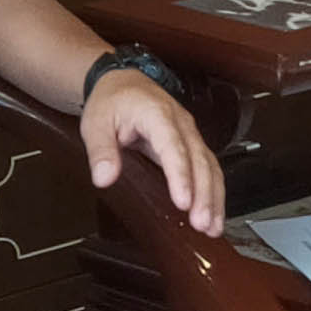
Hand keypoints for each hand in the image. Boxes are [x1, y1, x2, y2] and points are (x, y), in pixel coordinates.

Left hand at [85, 70, 222, 234]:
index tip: (183, 202)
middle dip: (204, 194)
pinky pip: (209, 169)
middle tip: (202, 224)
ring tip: (212, 228)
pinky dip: (214, 194)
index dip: (180, 176)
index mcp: (157, 114)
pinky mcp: (193, 146)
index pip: (173, 147)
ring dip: (214, 198)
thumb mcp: (96, 123)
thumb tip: (103, 178)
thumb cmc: (111, 102)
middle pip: (199, 160)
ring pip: (211, 166)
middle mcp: (181, 124)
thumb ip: (101, 150)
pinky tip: (214, 216)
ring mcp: (190, 134)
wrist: (124, 82)